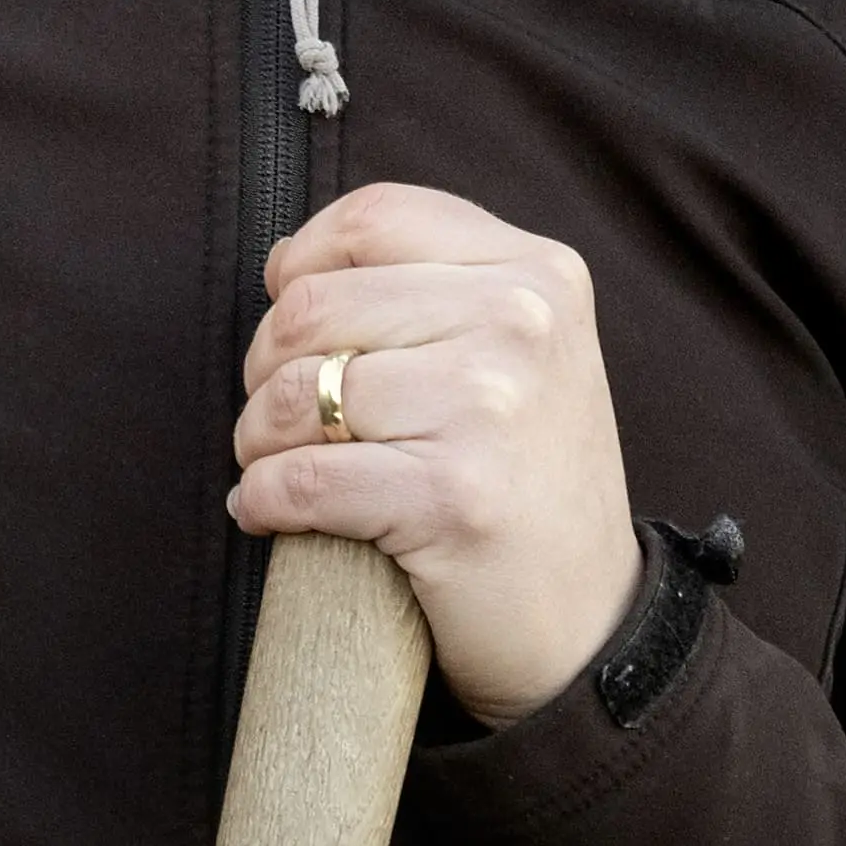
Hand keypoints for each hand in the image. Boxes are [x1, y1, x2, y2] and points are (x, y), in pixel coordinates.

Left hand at [231, 185, 642, 723]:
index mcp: (538, 274)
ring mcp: (491, 408)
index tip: (289, 314)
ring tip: (272, 464)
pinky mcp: (453, 497)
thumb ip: (433, 289)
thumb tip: (287, 267)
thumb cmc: (527, 483)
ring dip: (256, 437)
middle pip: (315, 304)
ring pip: (297, 393)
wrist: (588, 627)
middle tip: (279, 413)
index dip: (303, 261)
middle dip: (266, 364)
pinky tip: (268, 513)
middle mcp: (522, 324)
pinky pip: (299, 479)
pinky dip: (261, 499)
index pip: (375, 218)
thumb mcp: (521, 352)